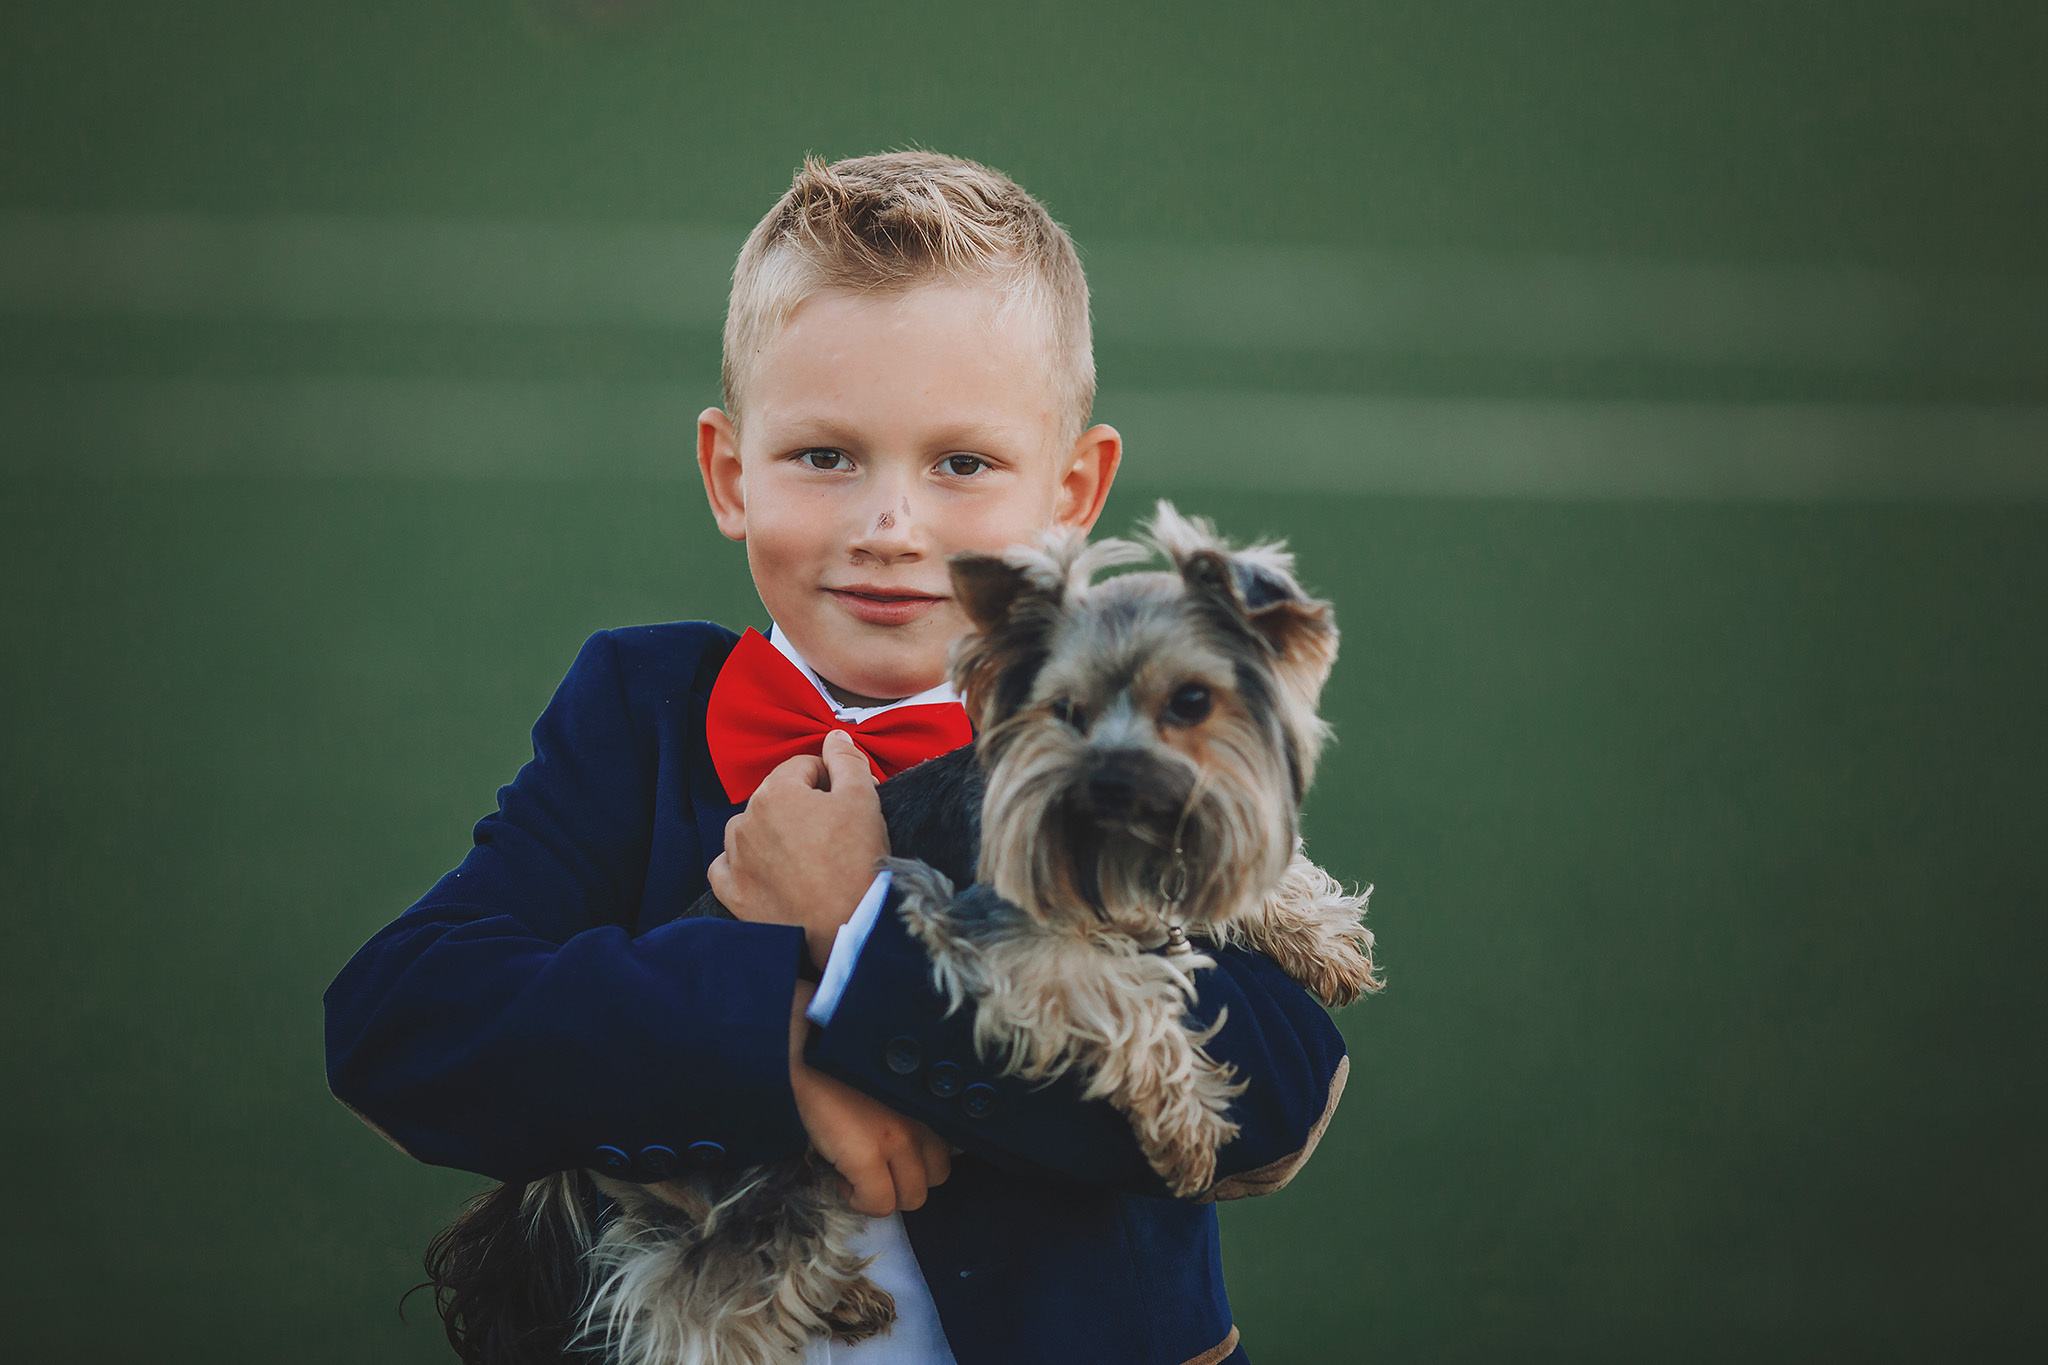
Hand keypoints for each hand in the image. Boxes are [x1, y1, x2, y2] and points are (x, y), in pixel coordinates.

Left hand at [711, 730, 888, 970]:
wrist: (849, 926)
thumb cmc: (858, 860)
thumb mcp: (862, 797)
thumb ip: (846, 759)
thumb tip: (834, 736)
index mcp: (776, 792)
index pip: (803, 767)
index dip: (830, 779)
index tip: (848, 800)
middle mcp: (746, 821)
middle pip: (776, 796)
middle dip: (802, 805)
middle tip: (834, 830)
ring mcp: (736, 859)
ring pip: (748, 829)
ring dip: (770, 832)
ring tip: (803, 852)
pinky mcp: (734, 893)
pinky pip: (726, 867)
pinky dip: (742, 864)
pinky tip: (766, 870)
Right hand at [788, 982, 951, 1214]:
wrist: (812, 1046)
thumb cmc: (850, 1062)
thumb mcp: (895, 1088)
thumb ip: (912, 1115)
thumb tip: (909, 1156)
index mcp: (932, 1105)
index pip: (950, 1153)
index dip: (919, 1161)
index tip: (893, 1155)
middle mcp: (923, 1123)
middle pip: (936, 1178)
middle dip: (906, 1178)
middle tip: (876, 1166)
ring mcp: (897, 1140)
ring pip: (912, 1197)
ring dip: (885, 1192)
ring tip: (858, 1171)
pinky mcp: (866, 1155)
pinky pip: (878, 1204)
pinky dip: (859, 1199)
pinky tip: (842, 1176)